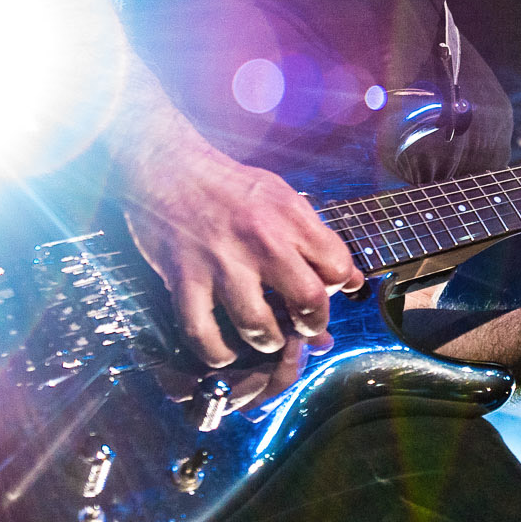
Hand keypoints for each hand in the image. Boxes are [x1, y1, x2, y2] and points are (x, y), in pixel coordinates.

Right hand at [115, 124, 362, 382]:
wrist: (166, 168)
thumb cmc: (230, 186)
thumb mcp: (284, 200)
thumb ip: (318, 241)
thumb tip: (354, 284)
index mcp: (291, 218)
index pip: (337, 268)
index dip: (335, 288)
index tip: (321, 290)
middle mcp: (262, 240)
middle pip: (309, 301)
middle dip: (311, 324)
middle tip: (301, 326)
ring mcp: (222, 262)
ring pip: (259, 327)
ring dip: (267, 342)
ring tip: (265, 337)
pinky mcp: (185, 278)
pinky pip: (203, 333)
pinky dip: (216, 353)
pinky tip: (225, 353)